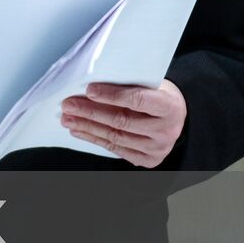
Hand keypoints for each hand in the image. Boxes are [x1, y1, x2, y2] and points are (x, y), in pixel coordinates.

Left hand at [60, 80, 186, 167]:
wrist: (175, 115)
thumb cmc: (157, 94)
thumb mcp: (149, 83)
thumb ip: (127, 84)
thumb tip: (91, 87)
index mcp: (169, 106)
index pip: (137, 100)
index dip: (111, 95)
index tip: (89, 90)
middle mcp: (167, 130)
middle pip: (122, 121)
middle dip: (90, 112)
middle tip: (68, 105)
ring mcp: (158, 148)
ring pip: (116, 137)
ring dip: (87, 127)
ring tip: (67, 118)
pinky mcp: (148, 159)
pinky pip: (116, 149)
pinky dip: (95, 139)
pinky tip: (79, 130)